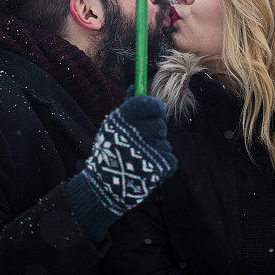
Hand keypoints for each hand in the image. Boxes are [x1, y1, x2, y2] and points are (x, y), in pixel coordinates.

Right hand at [81, 93, 176, 214]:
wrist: (103, 188)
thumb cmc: (110, 152)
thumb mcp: (113, 126)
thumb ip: (127, 106)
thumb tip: (135, 86)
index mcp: (123, 119)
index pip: (149, 103)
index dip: (155, 107)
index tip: (156, 112)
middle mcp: (136, 132)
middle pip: (160, 124)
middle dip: (154, 133)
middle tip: (141, 143)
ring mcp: (148, 149)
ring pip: (165, 143)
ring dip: (157, 151)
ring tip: (138, 160)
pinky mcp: (160, 166)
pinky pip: (171, 159)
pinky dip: (162, 166)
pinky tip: (147, 171)